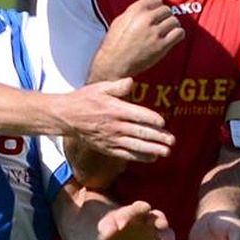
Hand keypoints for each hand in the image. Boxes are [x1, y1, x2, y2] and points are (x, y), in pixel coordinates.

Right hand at [59, 77, 173, 161]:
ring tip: (166, 152)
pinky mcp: (107, 148)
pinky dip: (140, 157)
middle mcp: (115, 126)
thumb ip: (117, 86)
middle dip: (158, 137)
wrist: (67, 117)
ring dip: (153, 149)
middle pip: (141, 133)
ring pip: (136, 146)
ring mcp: (111, 139)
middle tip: (172, 141)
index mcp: (115, 109)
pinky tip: (152, 158)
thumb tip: (131, 82)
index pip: (138, 115)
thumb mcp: (100, 87)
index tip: (163, 122)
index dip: (152, 119)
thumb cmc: (85, 99)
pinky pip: (126, 154)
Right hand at [91, 0, 184, 80]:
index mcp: (136, 10)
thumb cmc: (115, 42)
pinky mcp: (162, 45)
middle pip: (166, 10)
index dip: (156, 7)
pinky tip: (172, 37)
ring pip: (174, 21)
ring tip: (167, 31)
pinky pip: (179, 33)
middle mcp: (147, 19)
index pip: (156, 0)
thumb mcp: (120, 20)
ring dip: (172, 25)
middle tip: (160, 24)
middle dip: (164, 16)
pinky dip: (178, 34)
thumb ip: (136, 9)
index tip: (155, 13)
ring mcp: (155, 32)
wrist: (114, 63)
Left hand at [96, 201, 175, 239]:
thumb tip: (107, 234)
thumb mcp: (106, 225)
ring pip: (167, 232)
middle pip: (158, 215)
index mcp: (134, 210)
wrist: (119, 234)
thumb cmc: (113, 226)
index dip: (130, 215)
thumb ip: (107, 227)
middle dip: (160, 220)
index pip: (136, 208)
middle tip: (161, 225)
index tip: (120, 226)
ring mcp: (157, 229)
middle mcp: (149, 217)